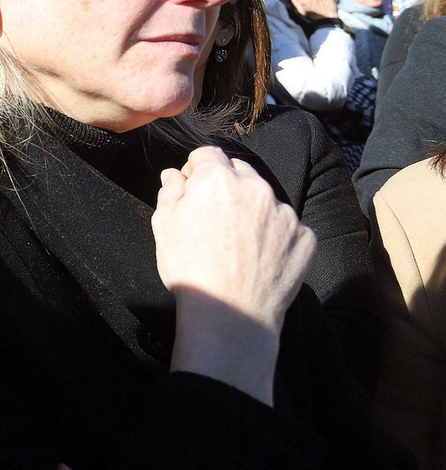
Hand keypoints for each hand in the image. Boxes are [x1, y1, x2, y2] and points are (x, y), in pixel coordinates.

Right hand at [153, 148, 315, 404]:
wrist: (230, 314)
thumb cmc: (190, 270)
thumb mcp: (164, 228)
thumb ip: (170, 193)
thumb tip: (175, 175)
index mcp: (218, 180)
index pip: (207, 154)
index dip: (196, 170)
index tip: (192, 189)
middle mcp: (257, 188)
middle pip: (239, 171)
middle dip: (226, 185)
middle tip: (215, 217)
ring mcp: (285, 213)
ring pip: (265, 199)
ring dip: (253, 209)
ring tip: (239, 242)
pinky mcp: (305, 237)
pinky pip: (288, 226)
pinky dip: (275, 235)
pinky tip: (260, 257)